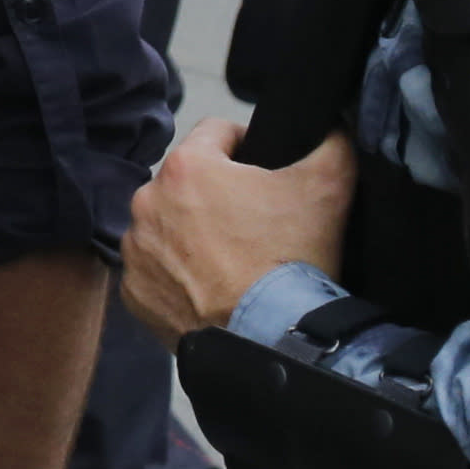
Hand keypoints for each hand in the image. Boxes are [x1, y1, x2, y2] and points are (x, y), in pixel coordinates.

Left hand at [123, 123, 352, 341]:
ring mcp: (136, 249)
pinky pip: (156, 273)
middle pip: (189, 183)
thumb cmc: (292, 261)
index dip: (246, 144)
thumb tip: (334, 127)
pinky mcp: (135, 292)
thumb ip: (331, 145)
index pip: (217, 133)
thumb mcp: (327, 191)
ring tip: (233, 260)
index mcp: (187, 166)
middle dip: (218, 195)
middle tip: (254, 223)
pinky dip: (178, 278)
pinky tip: (210, 289)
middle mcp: (147, 201)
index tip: (265, 167)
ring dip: (193, 236)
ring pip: (168, 227)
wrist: (270, 341)